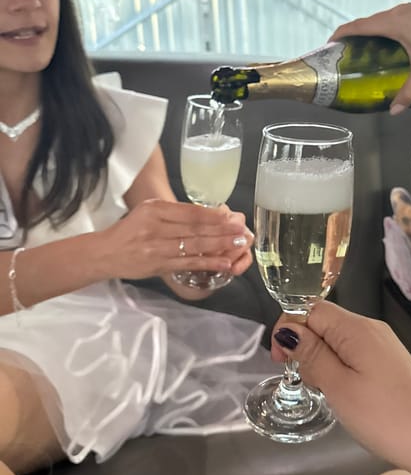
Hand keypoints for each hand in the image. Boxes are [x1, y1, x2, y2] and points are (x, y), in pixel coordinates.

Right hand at [97, 198, 252, 280]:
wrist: (106, 253)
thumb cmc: (130, 230)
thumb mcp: (149, 212)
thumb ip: (174, 213)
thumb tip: (208, 214)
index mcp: (155, 210)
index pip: (190, 212)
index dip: (212, 215)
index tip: (230, 216)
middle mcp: (156, 227)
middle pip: (195, 228)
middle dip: (222, 229)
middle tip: (241, 229)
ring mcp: (157, 247)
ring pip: (194, 245)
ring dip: (219, 245)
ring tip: (237, 243)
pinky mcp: (158, 264)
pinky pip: (187, 263)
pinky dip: (207, 263)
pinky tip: (223, 262)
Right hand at [271, 301, 410, 474]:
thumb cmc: (384, 417)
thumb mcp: (339, 387)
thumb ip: (311, 355)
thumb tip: (287, 330)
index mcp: (357, 329)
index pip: (311, 309)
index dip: (290, 328)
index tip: (280, 361)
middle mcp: (372, 329)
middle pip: (324, 322)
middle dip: (304, 345)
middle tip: (304, 381)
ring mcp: (384, 345)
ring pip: (337, 339)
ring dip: (320, 358)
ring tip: (323, 390)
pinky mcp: (390, 362)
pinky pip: (353, 353)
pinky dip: (338, 367)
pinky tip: (341, 392)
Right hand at [330, 3, 410, 112]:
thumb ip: (408, 92)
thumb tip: (394, 111)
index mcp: (394, 24)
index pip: (358, 26)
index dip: (341, 33)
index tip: (329, 43)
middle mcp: (397, 12)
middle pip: (366, 22)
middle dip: (352, 35)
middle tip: (343, 53)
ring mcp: (407, 9)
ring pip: (380, 19)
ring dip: (368, 31)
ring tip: (362, 49)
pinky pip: (392, 18)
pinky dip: (382, 28)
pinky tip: (386, 43)